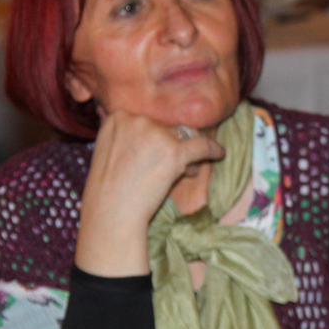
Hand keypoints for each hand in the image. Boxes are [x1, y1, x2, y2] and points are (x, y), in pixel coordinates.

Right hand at [74, 110, 225, 276]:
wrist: (112, 212)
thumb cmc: (108, 188)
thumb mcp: (108, 149)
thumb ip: (127, 134)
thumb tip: (154, 126)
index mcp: (119, 116)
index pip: (148, 120)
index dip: (155, 137)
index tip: (153, 152)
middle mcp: (137, 120)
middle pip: (166, 128)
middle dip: (170, 145)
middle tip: (166, 166)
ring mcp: (157, 134)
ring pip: (183, 137)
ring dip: (185, 153)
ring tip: (183, 170)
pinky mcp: (174, 152)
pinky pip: (202, 145)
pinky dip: (213, 150)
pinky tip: (220, 153)